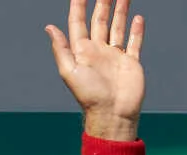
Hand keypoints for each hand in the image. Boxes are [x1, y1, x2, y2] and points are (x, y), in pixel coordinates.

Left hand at [46, 0, 144, 140]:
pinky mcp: (131, 62)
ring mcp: (115, 55)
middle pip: (99, 21)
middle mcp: (98, 51)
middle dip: (102, 4)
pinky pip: (134, 42)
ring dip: (120, 11)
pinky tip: (137, 17)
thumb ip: (61, 48)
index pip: (79, 23)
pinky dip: (136, 30)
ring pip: (117, 27)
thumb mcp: (70, 71)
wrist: (113, 113)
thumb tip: (49, 27)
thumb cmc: (89, 95)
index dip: (79, 7)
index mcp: (82, 52)